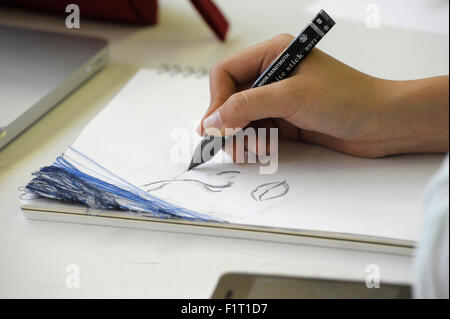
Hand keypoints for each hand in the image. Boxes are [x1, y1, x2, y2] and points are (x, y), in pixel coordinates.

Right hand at [196, 34, 448, 157]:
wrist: (382, 124)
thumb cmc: (347, 98)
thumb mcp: (291, 96)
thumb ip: (248, 105)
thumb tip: (214, 119)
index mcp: (273, 54)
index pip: (226, 73)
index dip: (217, 100)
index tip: (215, 126)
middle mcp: (273, 76)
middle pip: (232, 99)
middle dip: (228, 124)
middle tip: (228, 145)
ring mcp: (280, 100)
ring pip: (243, 119)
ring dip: (241, 137)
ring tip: (249, 151)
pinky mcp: (287, 121)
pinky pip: (259, 132)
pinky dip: (255, 143)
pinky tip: (261, 151)